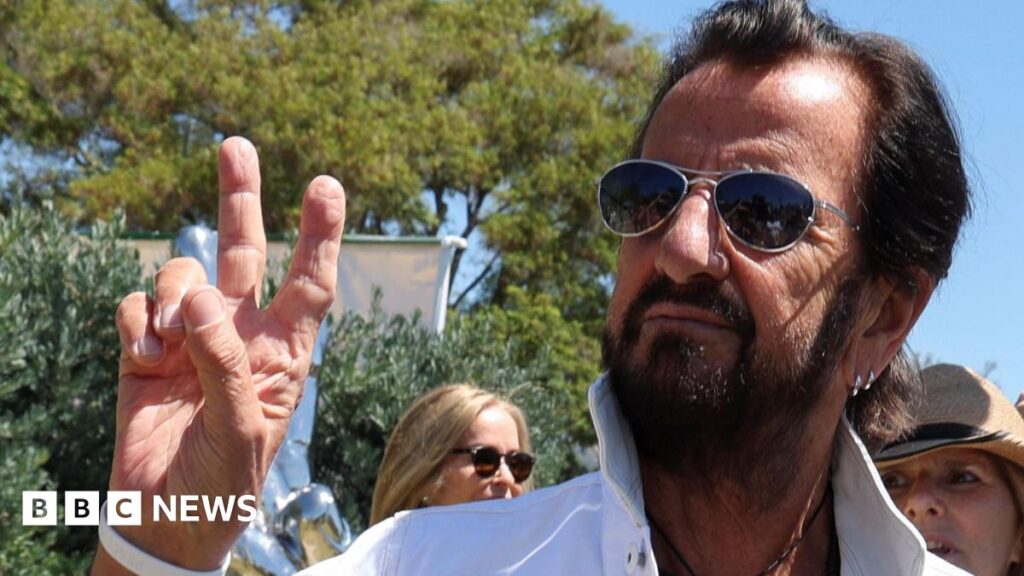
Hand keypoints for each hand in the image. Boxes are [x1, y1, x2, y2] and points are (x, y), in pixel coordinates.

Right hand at [93, 137, 344, 571]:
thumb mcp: (242, 427)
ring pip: (183, 276)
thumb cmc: (222, 481)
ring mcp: (191, 339)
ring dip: (172, 295)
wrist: (164, 517)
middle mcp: (240, 335)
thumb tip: (201, 296)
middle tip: (236, 145)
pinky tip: (143, 361)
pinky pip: (136, 306)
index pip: (310, 282)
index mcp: (283, 352)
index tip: (325, 184)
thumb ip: (225, 362)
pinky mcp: (146, 350)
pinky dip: (136, 323)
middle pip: (245, 251)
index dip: (319, 233)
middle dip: (240, 199)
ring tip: (167, 343)